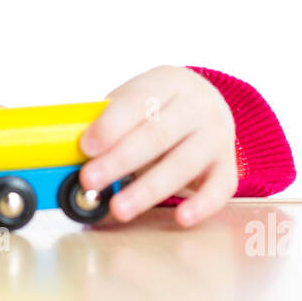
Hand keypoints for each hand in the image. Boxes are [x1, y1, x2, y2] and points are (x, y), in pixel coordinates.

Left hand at [77, 65, 237, 226]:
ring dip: (148, 189)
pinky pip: (220, 188)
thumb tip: (73, 154)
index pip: (138, 102)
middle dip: (120, 160)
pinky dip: (202, 204)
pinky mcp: (228, 165)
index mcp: (168, 82)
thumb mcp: (134, 102)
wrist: (207, 106)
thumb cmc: (157, 109)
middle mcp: (197, 105)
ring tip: (120, 208)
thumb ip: (109, 124)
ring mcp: (217, 135)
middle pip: (158, 134)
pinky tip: (182, 217)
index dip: (111, 125)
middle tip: (91, 180)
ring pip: (183, 164)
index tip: (87, 146)